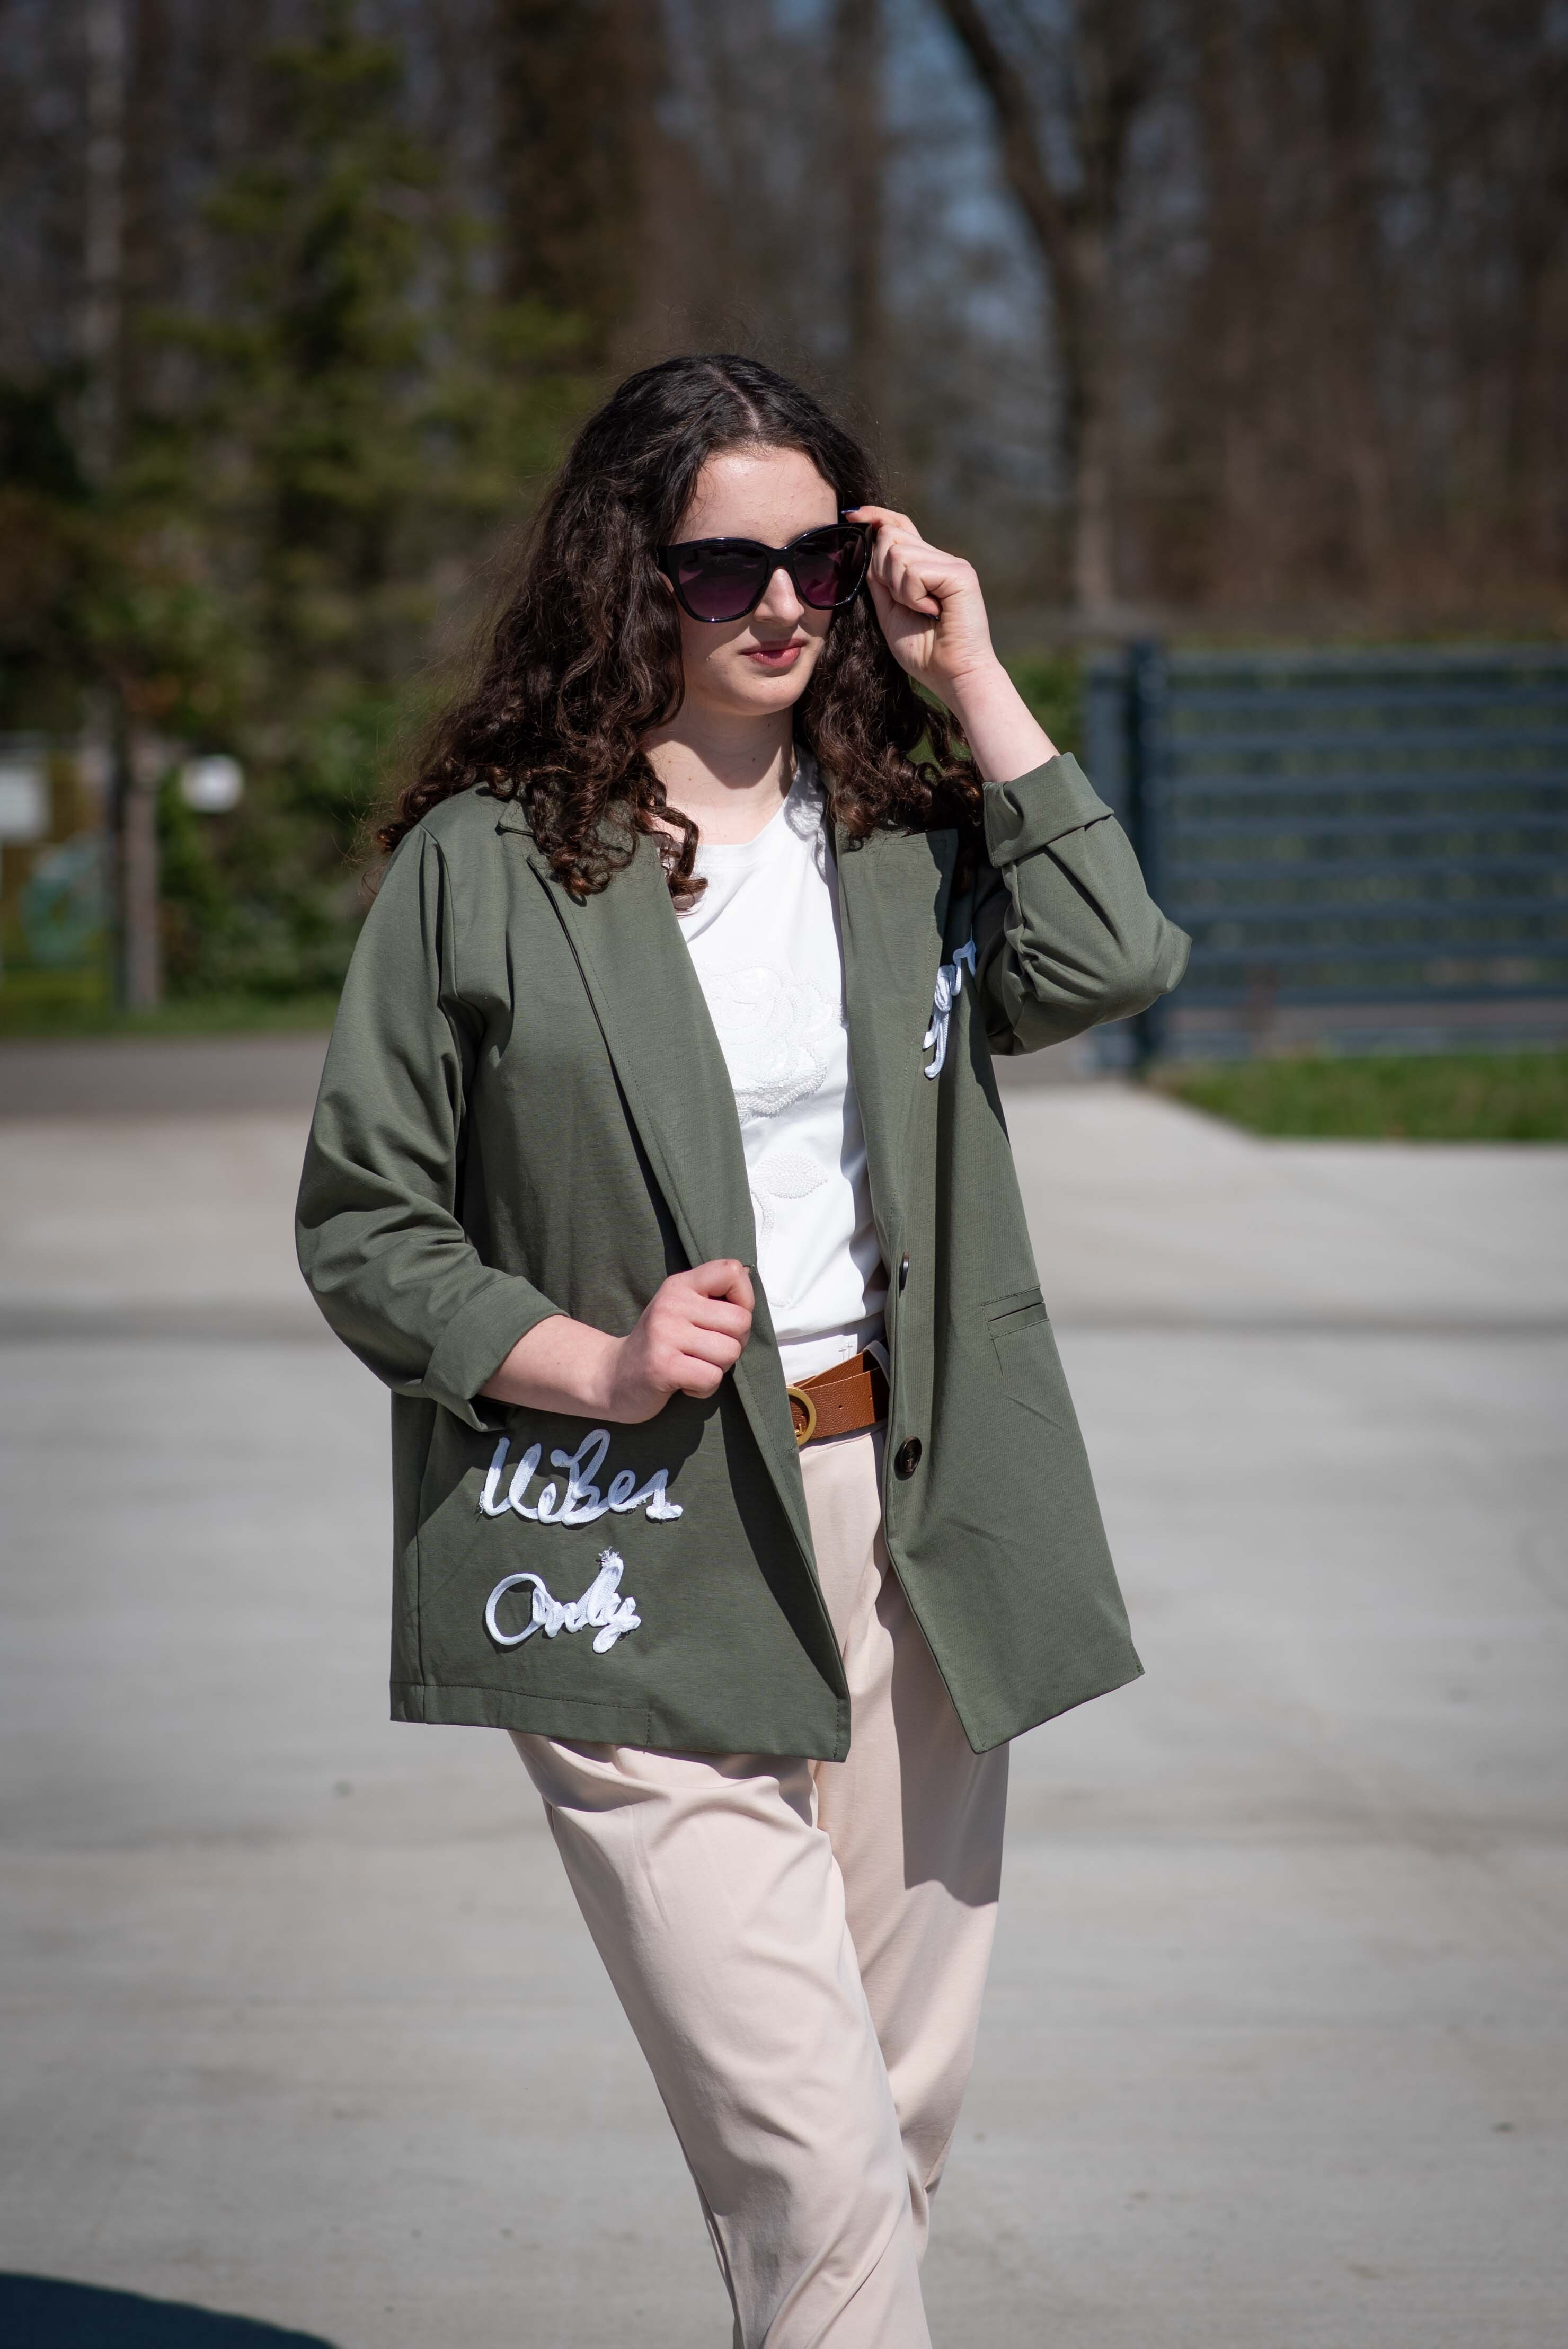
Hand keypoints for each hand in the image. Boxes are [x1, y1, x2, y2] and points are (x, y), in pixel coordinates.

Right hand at [605, 1260, 754, 1420]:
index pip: (732, 1271)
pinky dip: (704, 1388)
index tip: (725, 1319)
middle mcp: (671, 1304)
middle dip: (734, 1343)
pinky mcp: (663, 1366)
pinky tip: (684, 1382)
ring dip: (718, 1368)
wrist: (613, 1376)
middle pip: (740, 1321)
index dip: (744, 1299)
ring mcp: (665, 1334)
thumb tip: (750, 1279)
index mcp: (680, 1285)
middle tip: (707, 1351)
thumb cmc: (659, 1343)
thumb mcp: (682, 1308)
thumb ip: (713, 1296)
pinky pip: (712, 1378)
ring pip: (730, 1352)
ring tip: (693, 1365)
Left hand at [847, 504, 999, 706]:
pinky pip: (915, 571)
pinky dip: (913, 596)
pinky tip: (932, 611)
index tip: (852, 514)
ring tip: (921, 610)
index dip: (875, 517)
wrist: (952, 676)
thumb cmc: (923, 652)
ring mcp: (952, 564)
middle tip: (905, 602)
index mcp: (925, 566)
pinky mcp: (960, 573)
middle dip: (882, 570)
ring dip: (899, 589)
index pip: (898, 527)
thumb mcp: (890, 612)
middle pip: (890, 536)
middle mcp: (941, 559)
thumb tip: (865, 546)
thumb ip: (879, 581)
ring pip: (898, 554)